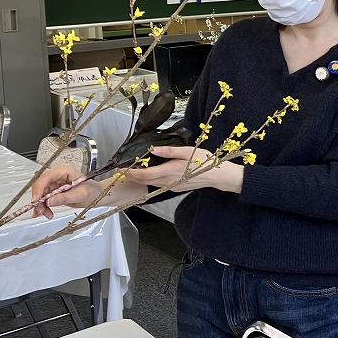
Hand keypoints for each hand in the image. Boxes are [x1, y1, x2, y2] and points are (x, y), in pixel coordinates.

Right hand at [30, 163, 102, 219]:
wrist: (97, 195)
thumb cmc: (93, 191)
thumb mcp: (80, 195)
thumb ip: (64, 198)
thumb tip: (48, 201)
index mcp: (65, 171)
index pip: (47, 177)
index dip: (39, 188)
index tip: (35, 200)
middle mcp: (58, 175)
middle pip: (41, 186)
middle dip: (39, 199)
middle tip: (40, 211)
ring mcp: (55, 183)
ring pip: (41, 194)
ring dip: (41, 205)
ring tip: (47, 214)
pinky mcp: (54, 191)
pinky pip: (44, 199)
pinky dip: (44, 207)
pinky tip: (46, 213)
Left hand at [125, 145, 242, 193]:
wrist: (216, 175)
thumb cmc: (205, 162)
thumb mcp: (188, 151)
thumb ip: (169, 151)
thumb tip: (153, 150)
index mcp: (169, 171)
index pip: (144, 174)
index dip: (130, 172)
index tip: (120, 169)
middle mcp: (168, 181)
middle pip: (144, 181)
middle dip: (131, 176)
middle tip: (122, 170)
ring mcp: (171, 185)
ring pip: (150, 184)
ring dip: (140, 178)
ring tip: (133, 171)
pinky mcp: (175, 187)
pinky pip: (158, 185)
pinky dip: (150, 180)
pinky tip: (150, 174)